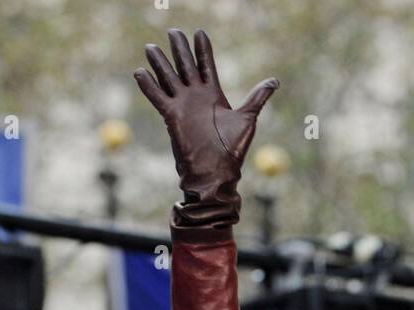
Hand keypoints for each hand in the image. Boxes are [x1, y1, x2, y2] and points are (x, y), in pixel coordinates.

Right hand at [134, 29, 278, 230]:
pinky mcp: (171, 116)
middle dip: (179, 49)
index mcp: (213, 95)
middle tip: (173, 31)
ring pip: (168, 77)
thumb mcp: (248, 118)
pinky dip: (148, 85)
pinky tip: (139, 72)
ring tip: (150, 47)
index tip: (199, 33)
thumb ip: (257, 97)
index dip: (202, 49)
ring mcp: (183, 105)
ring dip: (159, 62)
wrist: (216, 173)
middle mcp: (196, 97)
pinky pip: (157, 97)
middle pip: (185, 66)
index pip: (205, 65)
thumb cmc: (232, 150)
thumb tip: (274, 81)